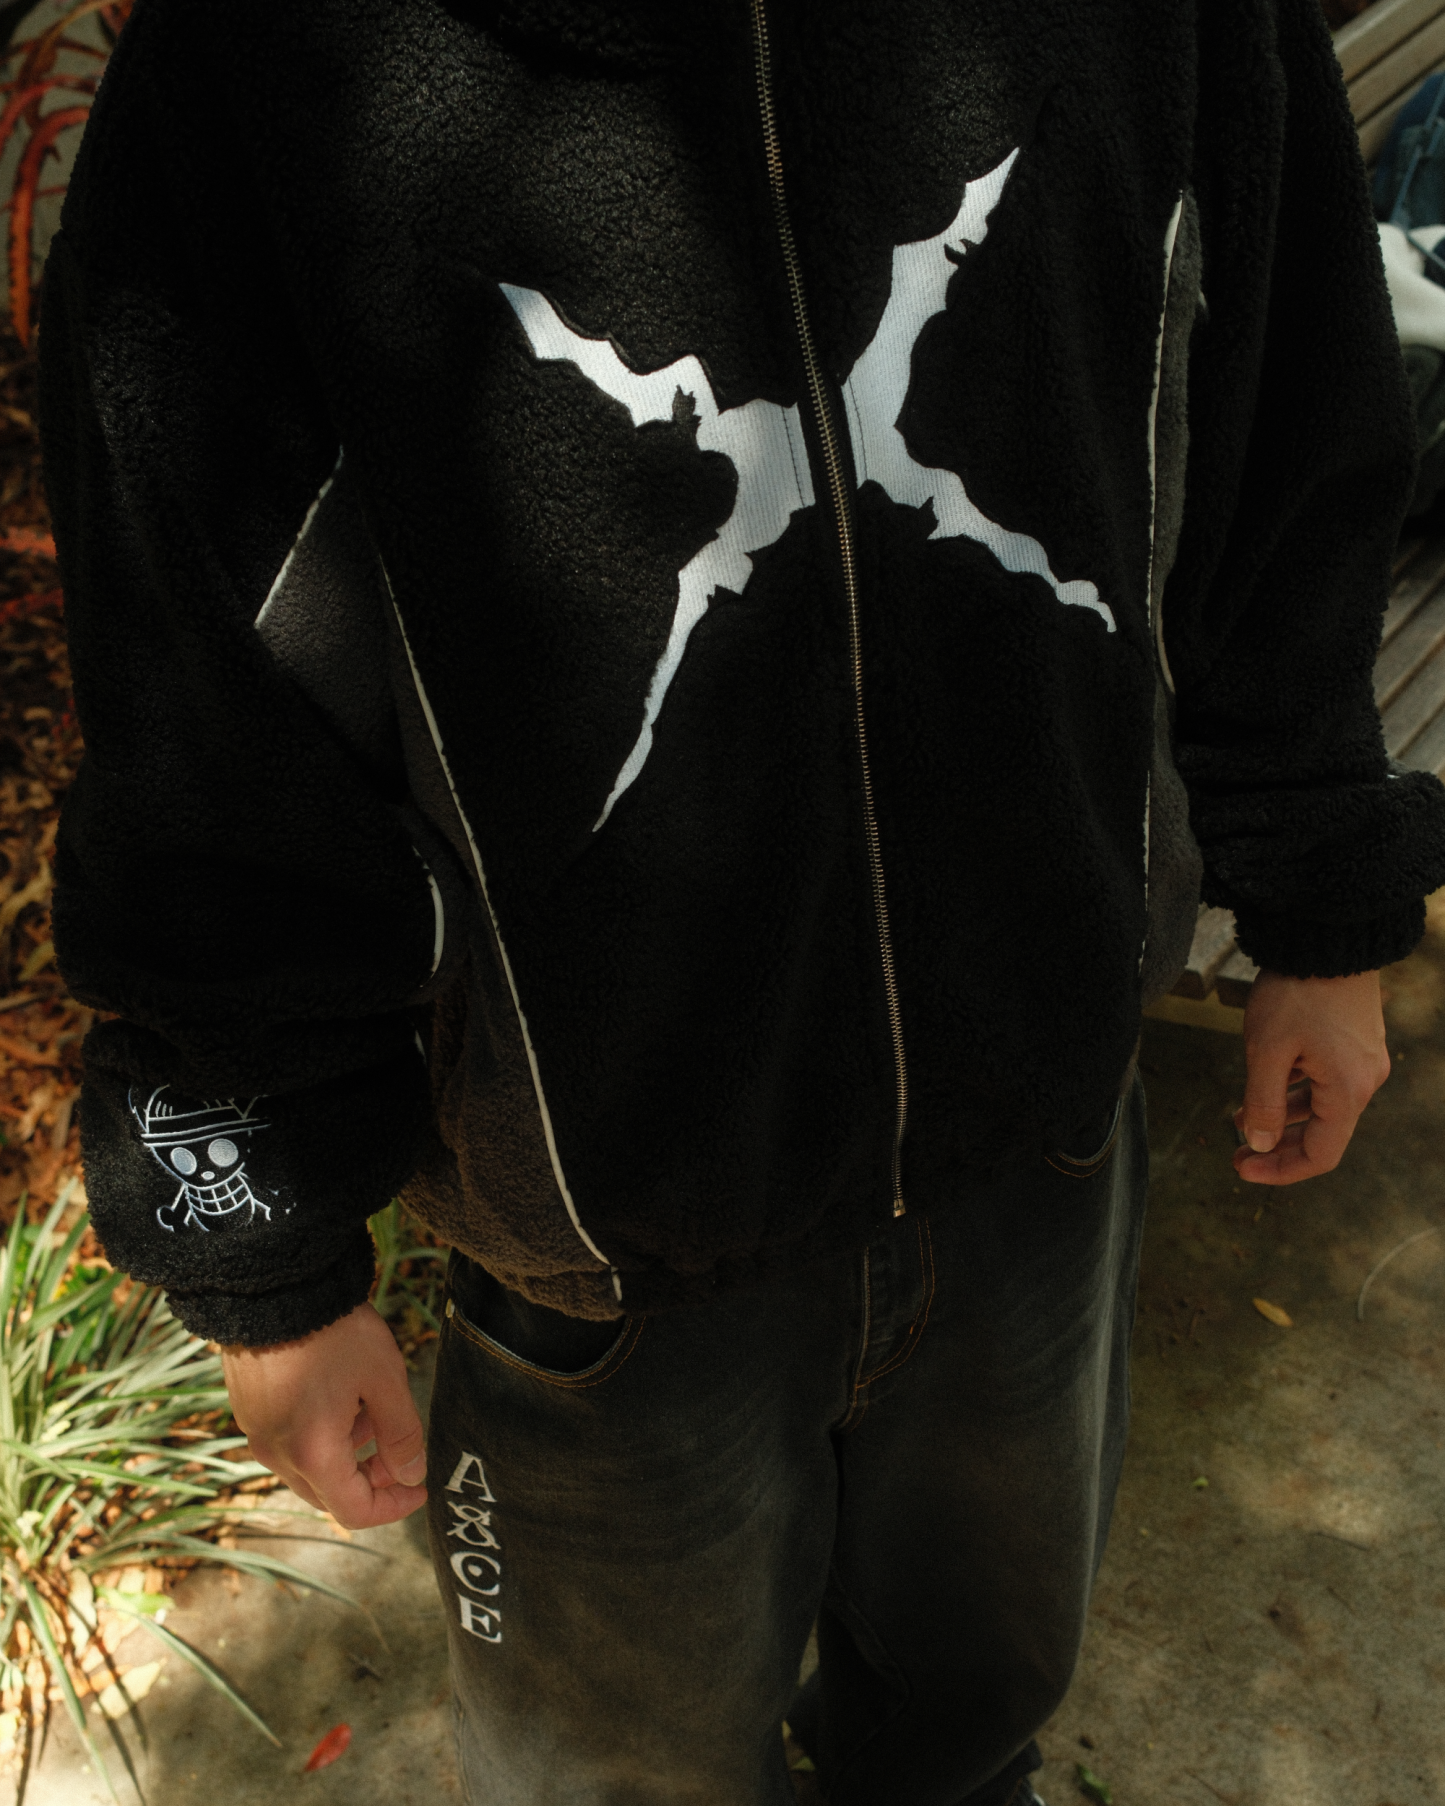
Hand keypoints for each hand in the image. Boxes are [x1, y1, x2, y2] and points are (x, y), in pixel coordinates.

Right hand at [222, 1302, 427, 1528]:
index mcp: (313, 1453)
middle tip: (401, 1455)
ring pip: (307, 1467)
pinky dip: (320, 1436)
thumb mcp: (384, 1379)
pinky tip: (341, 1397)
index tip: (419, 1487)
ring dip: (346, 1455)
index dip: (393, 1506)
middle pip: (328, 1494)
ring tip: (374, 1413)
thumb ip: (402, 1433)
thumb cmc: (333, 1332)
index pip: (354, 1511)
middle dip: (370, 1482)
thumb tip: (413, 1472)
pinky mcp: (248, 1409)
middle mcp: (277, 1452)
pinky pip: (288, 1442)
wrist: (273, 1286)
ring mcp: (257, 1431)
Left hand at [1232, 968, 1390, 1185]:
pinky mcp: (1355, 1042)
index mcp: (1348, 1091)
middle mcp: (1365, 1081)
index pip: (1320, 1155)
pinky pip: (1325, 1082)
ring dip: (1281, 1117)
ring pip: (1321, 1107)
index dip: (1280, 1169)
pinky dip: (1294, 1091)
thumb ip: (1262, 1103)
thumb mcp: (1267, 1050)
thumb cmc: (1296, 992)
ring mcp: (1363, 1061)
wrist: (1327, 938)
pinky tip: (1262, 1087)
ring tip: (1237, 1118)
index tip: (1242, 1168)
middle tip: (1236, 1153)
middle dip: (1277, 1147)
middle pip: (1322, 1135)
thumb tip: (1258, 1144)